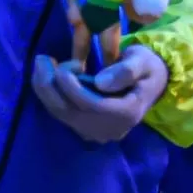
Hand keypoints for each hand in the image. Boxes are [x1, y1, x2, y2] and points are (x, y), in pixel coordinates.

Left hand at [30, 48, 166, 143]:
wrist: (152, 84)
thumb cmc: (148, 68)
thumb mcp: (143, 61)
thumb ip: (126, 70)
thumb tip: (100, 82)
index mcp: (126, 113)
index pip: (91, 105)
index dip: (72, 87)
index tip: (61, 65)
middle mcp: (108, 129)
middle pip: (71, 112)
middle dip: (50, 87)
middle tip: (41, 60)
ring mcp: (97, 132)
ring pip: (62, 115)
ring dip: (46, 90)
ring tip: (41, 64)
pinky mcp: (87, 129)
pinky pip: (63, 115)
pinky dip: (51, 96)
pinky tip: (47, 76)